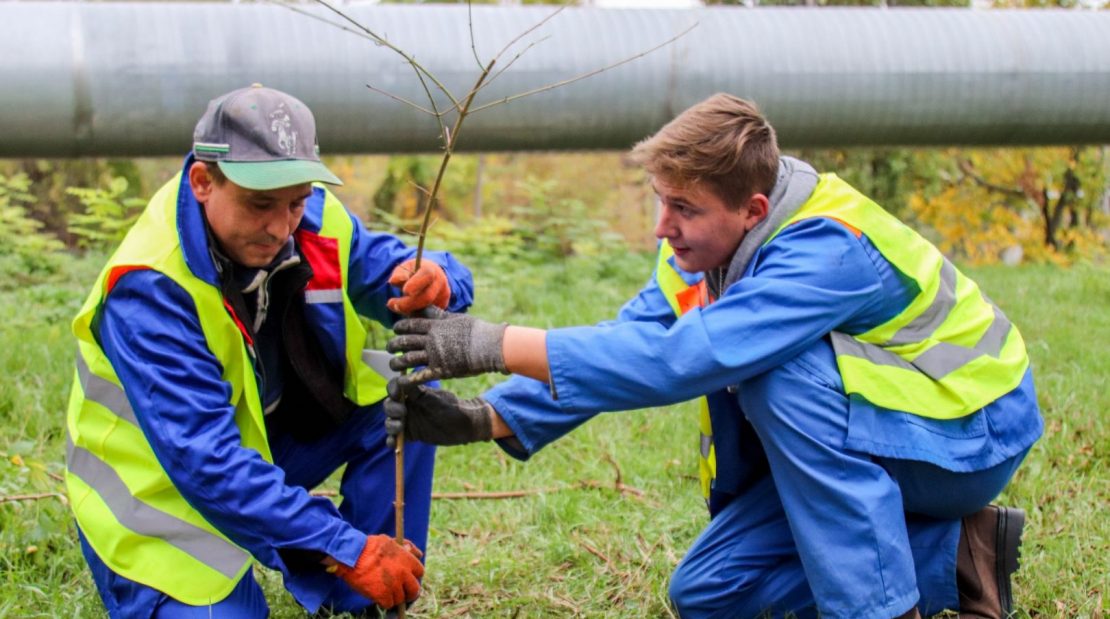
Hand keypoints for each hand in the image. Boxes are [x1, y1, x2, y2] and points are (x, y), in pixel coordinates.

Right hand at [332, 534, 423, 608]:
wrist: (351, 555)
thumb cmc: (368, 546)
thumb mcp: (390, 541)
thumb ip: (405, 548)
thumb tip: (418, 554)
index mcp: (407, 559)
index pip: (420, 572)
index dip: (413, 576)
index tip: (408, 578)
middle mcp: (403, 573)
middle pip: (415, 590)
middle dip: (409, 593)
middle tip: (402, 593)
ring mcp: (393, 585)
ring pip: (400, 599)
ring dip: (394, 598)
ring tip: (385, 593)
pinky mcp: (382, 595)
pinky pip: (388, 604)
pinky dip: (384, 602)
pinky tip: (377, 596)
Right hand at [384, 379, 493, 445]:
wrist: (463, 425)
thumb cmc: (450, 407)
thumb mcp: (433, 397)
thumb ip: (416, 390)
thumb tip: (400, 380)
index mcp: (412, 392)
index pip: (394, 388)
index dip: (392, 390)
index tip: (397, 394)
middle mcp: (407, 405)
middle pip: (389, 406)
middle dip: (392, 409)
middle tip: (403, 412)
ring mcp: (408, 420)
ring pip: (390, 422)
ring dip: (391, 424)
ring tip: (400, 426)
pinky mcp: (410, 435)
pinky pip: (395, 439)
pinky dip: (391, 441)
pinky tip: (392, 444)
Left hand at [386, 259, 450, 314]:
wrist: (430, 276)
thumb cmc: (414, 272)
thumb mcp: (405, 268)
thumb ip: (399, 274)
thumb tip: (394, 281)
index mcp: (431, 269)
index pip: (427, 275)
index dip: (416, 283)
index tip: (405, 291)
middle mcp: (441, 282)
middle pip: (427, 297)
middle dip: (408, 304)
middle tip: (391, 304)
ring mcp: (443, 296)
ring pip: (427, 309)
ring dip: (410, 311)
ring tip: (397, 306)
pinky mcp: (443, 306)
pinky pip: (429, 315)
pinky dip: (416, 315)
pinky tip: (409, 310)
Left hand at [387, 307, 506, 386]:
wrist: (489, 346)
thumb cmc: (477, 330)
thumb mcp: (457, 318)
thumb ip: (440, 315)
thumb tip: (427, 307)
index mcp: (435, 326)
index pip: (411, 325)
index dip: (399, 327)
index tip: (396, 329)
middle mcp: (431, 340)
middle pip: (405, 341)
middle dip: (394, 344)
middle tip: (390, 347)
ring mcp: (435, 356)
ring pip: (407, 359)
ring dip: (397, 362)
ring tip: (393, 364)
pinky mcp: (440, 370)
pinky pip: (419, 376)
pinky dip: (408, 380)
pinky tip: (401, 382)